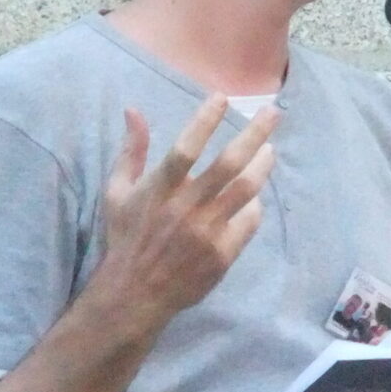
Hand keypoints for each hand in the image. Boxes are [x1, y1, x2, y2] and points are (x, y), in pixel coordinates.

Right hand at [92, 94, 279, 322]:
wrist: (135, 293)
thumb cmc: (125, 237)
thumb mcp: (117, 192)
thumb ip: (131, 151)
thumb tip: (134, 110)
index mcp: (159, 190)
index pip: (185, 148)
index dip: (205, 120)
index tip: (223, 98)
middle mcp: (186, 208)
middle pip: (228, 164)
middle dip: (254, 134)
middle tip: (272, 114)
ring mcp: (207, 232)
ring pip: (246, 190)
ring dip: (263, 165)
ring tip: (270, 149)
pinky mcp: (222, 254)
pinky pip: (249, 221)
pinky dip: (254, 204)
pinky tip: (255, 195)